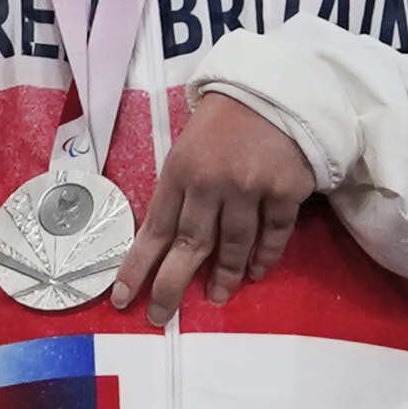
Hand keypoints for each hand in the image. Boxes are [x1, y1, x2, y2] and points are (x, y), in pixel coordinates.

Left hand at [109, 94, 317, 327]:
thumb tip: (164, 243)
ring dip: (224, 276)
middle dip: (170, 286)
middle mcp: (210, 183)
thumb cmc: (221, 125)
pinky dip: (264, 257)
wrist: (271, 92)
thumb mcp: (185, 152)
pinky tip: (256, 274)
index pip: (153, 230)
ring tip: (216, 296)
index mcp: (178, 172)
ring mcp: (249, 188)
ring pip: (233, 245)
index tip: (122, 298)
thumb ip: (177, 193)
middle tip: (160, 317)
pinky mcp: (285, 190)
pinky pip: (273, 234)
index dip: (137, 267)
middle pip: (189, 246)